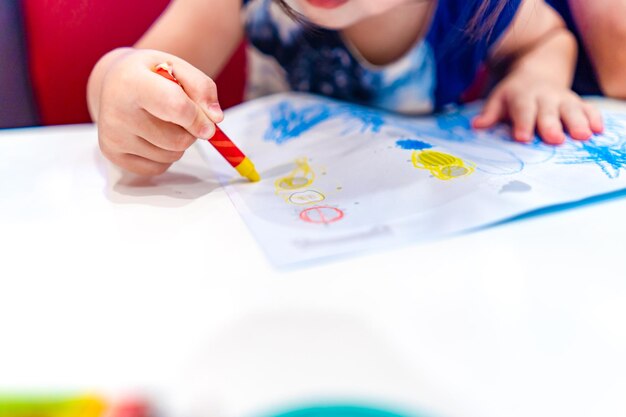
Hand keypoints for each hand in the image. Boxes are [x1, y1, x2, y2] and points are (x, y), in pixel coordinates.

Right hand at [90, 48, 222, 174]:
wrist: (111, 83)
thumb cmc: (148, 74)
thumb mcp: (177, 66)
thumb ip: (202, 87)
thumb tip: (215, 119)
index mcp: (131, 82)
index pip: (176, 108)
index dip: (199, 119)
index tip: (210, 124)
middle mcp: (117, 112)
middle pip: (178, 140)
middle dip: (190, 131)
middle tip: (179, 114)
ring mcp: (113, 138)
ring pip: (171, 155)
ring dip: (178, 142)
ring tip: (162, 121)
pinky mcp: (114, 156)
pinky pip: (159, 167)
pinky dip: (165, 155)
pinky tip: (152, 135)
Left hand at [472, 72, 603, 144]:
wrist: (537, 73)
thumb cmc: (514, 95)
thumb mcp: (498, 100)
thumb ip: (490, 114)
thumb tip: (476, 125)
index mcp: (522, 97)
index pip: (522, 111)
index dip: (522, 124)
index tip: (522, 138)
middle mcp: (544, 98)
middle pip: (548, 112)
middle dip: (552, 125)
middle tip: (556, 140)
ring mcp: (562, 99)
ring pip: (571, 110)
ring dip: (577, 123)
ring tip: (583, 136)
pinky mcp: (577, 102)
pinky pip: (588, 108)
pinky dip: (594, 118)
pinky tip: (598, 130)